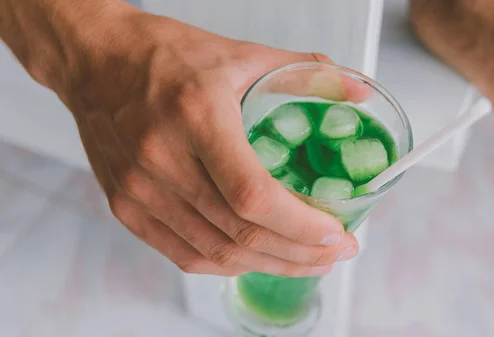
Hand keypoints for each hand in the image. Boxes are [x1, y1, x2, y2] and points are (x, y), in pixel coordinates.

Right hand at [53, 4, 362, 275]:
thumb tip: (357, 92)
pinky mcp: (126, 206)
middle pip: (240, 233)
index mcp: (196, 117)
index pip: (253, 195)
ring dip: (269, 265)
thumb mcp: (240, 53)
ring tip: (306, 260)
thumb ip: (304, 72)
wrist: (96, 61)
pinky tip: (256, 259)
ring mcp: (139, 189)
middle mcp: (162, 159)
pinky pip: (184, 254)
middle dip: (299, 253)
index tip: (336, 234)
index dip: (301, 226)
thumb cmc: (164, 56)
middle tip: (335, 252)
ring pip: (215, 252)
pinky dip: (227, 264)